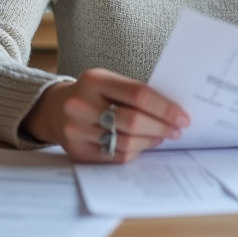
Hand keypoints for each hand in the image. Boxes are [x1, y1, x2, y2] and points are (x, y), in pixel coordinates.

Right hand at [24, 68, 189, 162]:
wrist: (55, 109)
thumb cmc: (92, 94)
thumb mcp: (108, 82)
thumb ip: (134, 93)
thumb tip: (172, 111)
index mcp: (94, 80)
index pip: (139, 94)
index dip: (165, 108)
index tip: (182, 116)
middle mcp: (81, 104)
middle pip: (134, 121)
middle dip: (161, 127)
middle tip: (177, 130)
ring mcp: (76, 129)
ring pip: (126, 142)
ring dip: (150, 141)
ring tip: (161, 137)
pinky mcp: (76, 151)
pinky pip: (115, 156)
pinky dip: (135, 151)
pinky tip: (143, 145)